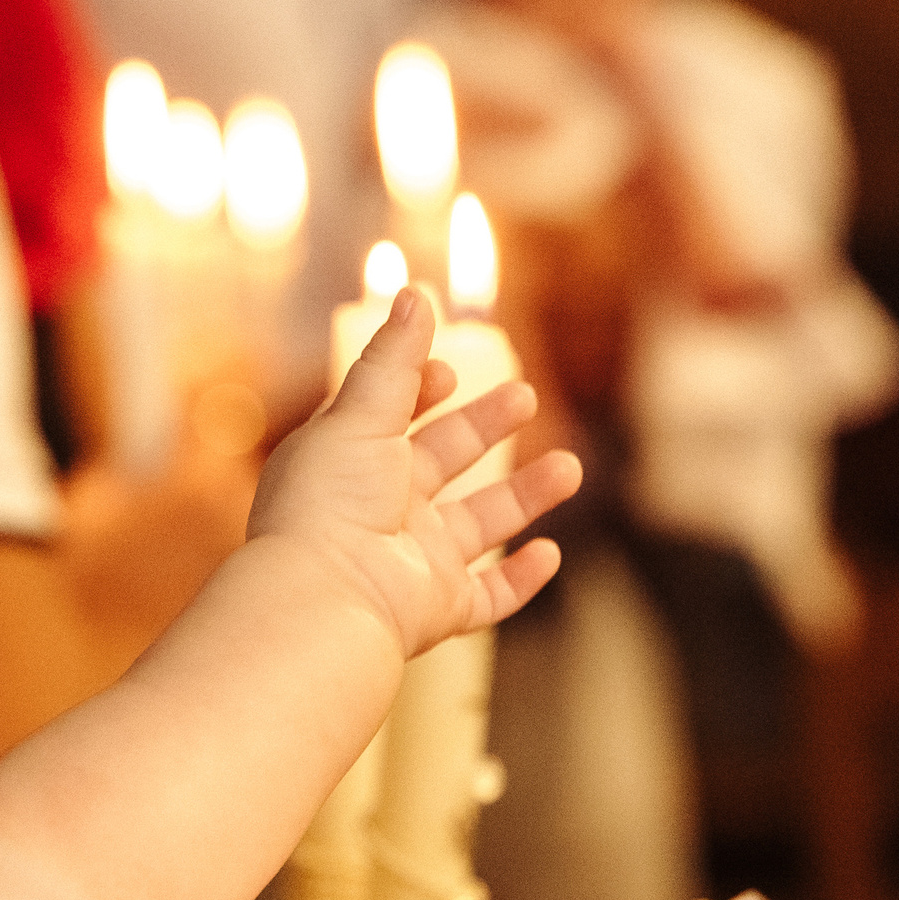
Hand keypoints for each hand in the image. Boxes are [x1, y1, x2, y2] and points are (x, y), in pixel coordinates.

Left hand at [248, 286, 581, 656]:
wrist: (327, 598)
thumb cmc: (331, 501)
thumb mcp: (361, 414)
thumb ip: (394, 357)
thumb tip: (415, 292)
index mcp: (349, 462)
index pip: (388, 419)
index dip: (418, 391)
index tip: (447, 371)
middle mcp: (380, 510)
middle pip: (441, 462)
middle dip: (483, 428)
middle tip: (525, 396)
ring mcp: (412, 560)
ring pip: (479, 524)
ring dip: (525, 496)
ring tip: (571, 468)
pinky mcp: (437, 607)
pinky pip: (488, 596)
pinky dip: (520, 579)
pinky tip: (548, 552)